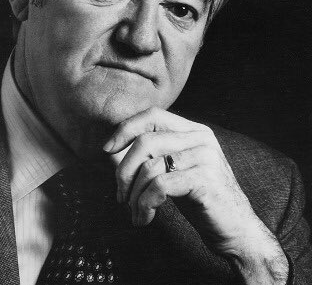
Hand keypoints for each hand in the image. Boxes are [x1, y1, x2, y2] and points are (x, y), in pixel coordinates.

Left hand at [103, 107, 288, 283]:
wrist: (237, 230)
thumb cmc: (199, 199)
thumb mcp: (173, 170)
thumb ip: (150, 156)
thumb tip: (111, 149)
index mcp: (193, 130)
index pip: (152, 114)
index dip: (125, 128)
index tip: (107, 149)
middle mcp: (200, 137)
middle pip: (145, 140)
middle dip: (124, 170)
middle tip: (120, 195)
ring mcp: (205, 157)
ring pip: (149, 166)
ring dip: (133, 194)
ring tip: (134, 212)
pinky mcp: (204, 180)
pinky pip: (159, 186)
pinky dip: (144, 204)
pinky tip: (145, 218)